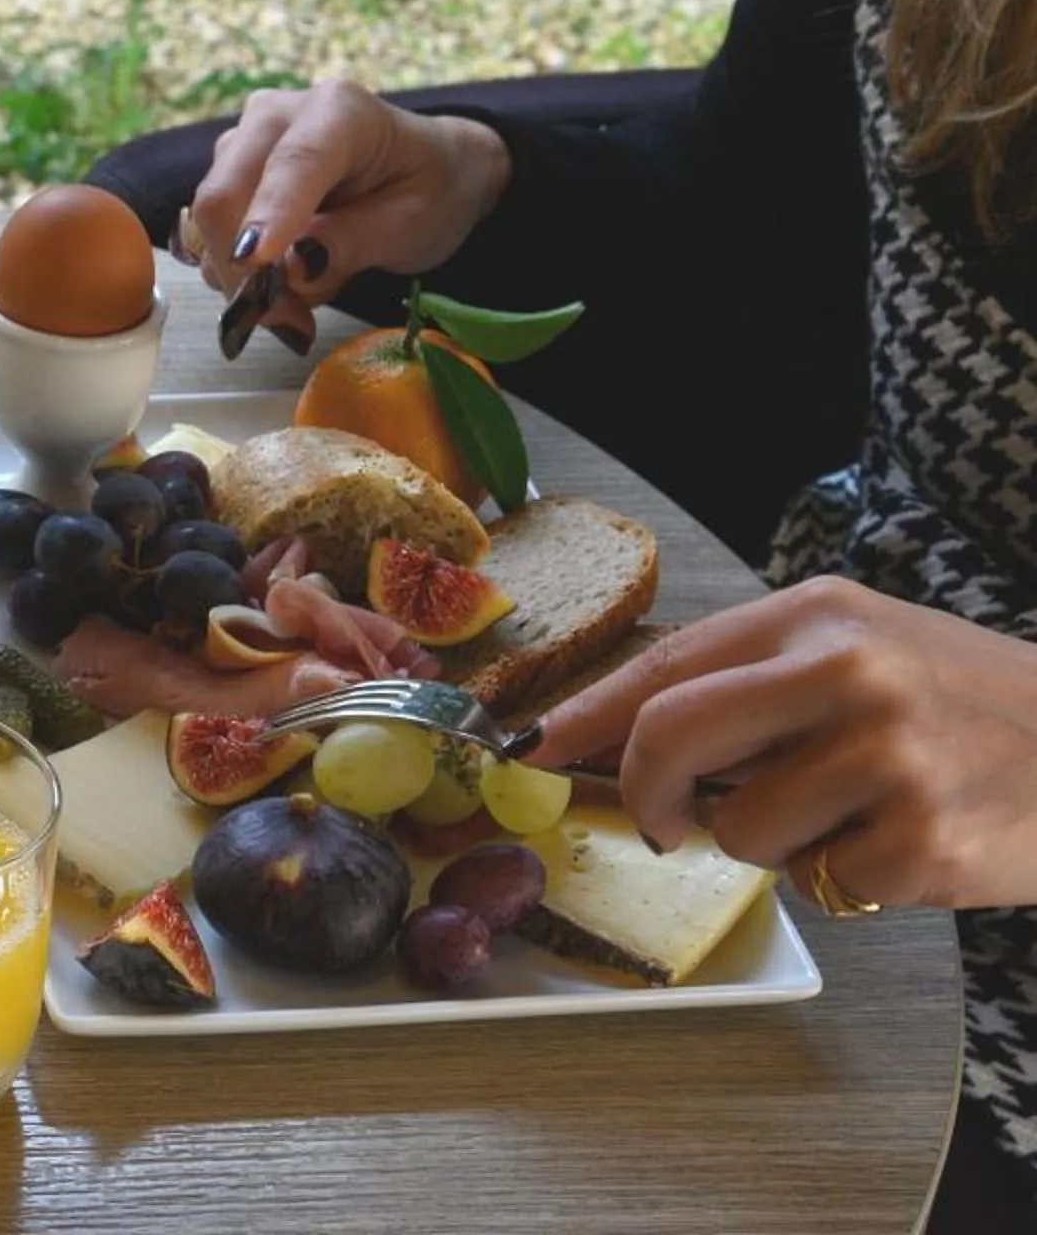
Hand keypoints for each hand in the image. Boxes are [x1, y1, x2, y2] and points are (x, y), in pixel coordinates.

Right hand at [185, 80, 511, 348]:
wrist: (424, 170)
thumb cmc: (427, 189)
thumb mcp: (412, 223)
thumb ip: (354, 242)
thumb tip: (294, 270)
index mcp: (340, 111)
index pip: (295, 161)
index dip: (271, 213)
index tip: (255, 265)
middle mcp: (277, 116)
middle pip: (224, 193)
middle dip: (242, 268)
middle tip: (288, 322)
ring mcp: (243, 143)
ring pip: (210, 221)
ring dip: (241, 278)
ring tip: (297, 311)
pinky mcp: (227, 175)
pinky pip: (211, 236)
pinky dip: (238, 275)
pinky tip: (281, 288)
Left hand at [529, 576, 1036, 911]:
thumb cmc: (968, 703)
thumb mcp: (862, 650)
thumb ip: (750, 680)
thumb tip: (611, 731)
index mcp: (820, 615)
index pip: (666, 665)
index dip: (582, 714)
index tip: (530, 747)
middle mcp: (848, 673)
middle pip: (669, 737)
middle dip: (643, 792)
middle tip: (665, 820)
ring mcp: (886, 758)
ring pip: (740, 828)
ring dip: (772, 843)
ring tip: (847, 814)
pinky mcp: (921, 841)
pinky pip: (820, 884)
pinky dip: (846, 879)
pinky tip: (903, 842)